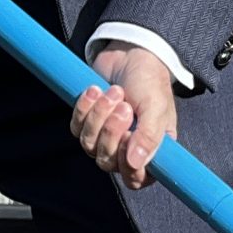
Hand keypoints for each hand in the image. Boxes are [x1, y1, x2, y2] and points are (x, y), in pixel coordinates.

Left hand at [72, 45, 179, 188]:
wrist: (130, 53)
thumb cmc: (149, 81)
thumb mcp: (156, 108)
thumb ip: (150, 137)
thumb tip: (135, 164)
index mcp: (150, 151)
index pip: (136, 180)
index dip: (128, 167)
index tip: (129, 138)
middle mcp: (126, 150)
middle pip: (107, 162)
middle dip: (111, 132)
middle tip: (123, 105)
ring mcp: (104, 138)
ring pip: (90, 146)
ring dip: (98, 117)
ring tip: (113, 91)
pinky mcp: (86, 124)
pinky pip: (76, 128)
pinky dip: (84, 109)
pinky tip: (95, 90)